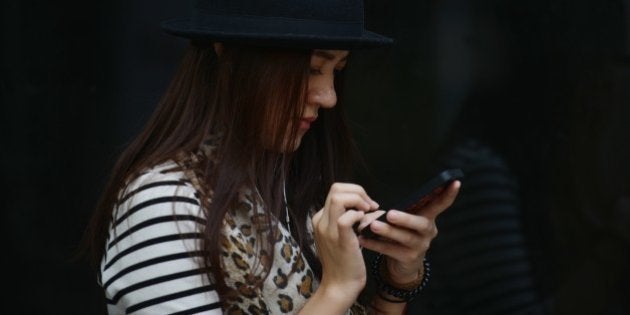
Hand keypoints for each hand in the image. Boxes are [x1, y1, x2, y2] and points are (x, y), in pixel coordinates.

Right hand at [311, 183, 379, 299]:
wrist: (340, 285)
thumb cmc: (346, 261)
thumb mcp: (344, 236)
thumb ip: (351, 219)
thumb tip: (369, 207)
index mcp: (320, 219)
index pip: (335, 192)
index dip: (355, 193)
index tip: (368, 206)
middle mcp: (320, 222)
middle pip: (336, 189)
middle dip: (358, 191)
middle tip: (370, 206)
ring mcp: (328, 230)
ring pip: (338, 198)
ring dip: (358, 200)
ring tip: (368, 211)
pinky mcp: (339, 240)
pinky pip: (345, 217)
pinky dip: (358, 215)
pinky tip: (365, 223)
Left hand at [359, 180, 460, 283]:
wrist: (402, 264)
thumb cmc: (401, 234)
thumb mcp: (405, 221)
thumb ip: (399, 211)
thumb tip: (378, 206)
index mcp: (428, 218)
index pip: (440, 204)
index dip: (448, 195)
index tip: (455, 182)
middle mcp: (428, 231)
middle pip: (420, 223)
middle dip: (405, 218)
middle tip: (390, 214)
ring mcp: (421, 246)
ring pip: (405, 238)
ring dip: (388, 231)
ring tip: (373, 226)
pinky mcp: (410, 258)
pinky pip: (392, 251)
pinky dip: (376, 245)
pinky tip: (364, 239)